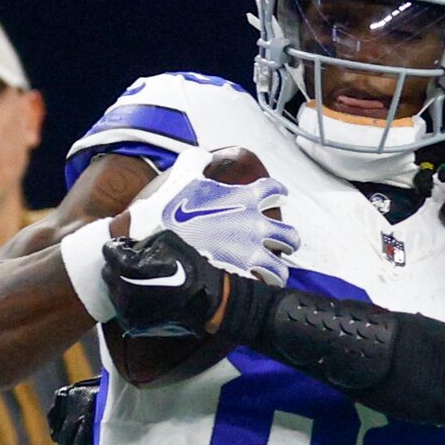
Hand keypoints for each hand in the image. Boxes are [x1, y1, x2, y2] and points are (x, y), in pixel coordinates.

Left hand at [103, 224, 228, 337]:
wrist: (207, 302)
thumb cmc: (189, 267)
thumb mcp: (165, 240)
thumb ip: (141, 240)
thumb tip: (128, 246)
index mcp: (126, 267)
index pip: (108, 250)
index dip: (120, 247)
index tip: (129, 249)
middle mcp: (121, 289)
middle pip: (107, 272)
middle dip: (118, 266)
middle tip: (136, 265)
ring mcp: (125, 310)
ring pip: (114, 291)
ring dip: (123, 284)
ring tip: (143, 282)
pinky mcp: (133, 324)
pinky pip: (123, 308)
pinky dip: (130, 302)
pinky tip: (146, 297)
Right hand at [142, 171, 299, 284]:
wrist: (155, 243)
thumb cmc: (168, 208)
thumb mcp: (181, 174)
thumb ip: (196, 159)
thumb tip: (205, 155)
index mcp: (245, 198)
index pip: (275, 191)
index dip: (279, 194)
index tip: (280, 198)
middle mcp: (254, 225)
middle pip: (289, 235)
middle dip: (288, 241)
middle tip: (282, 244)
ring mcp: (250, 253)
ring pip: (281, 268)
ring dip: (278, 271)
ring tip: (272, 274)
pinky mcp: (240, 277)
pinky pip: (261, 287)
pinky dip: (259, 289)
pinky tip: (254, 289)